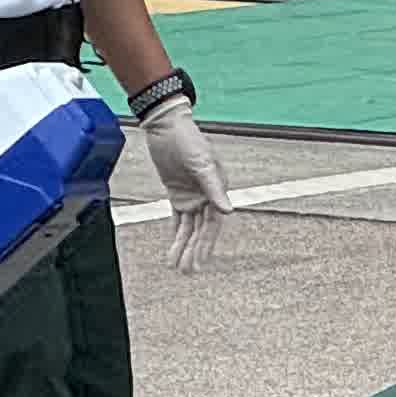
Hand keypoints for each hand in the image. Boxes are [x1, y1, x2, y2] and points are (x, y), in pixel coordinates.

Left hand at [133, 80, 230, 270]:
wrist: (167, 126)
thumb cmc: (187, 140)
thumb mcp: (201, 164)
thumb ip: (213, 188)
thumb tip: (228, 212)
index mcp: (217, 188)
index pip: (213, 222)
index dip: (207, 243)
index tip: (200, 261)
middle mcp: (207, 195)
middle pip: (201, 230)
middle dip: (195, 250)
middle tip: (187, 271)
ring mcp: (192, 196)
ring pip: (189, 228)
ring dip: (184, 246)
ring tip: (177, 267)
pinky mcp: (178, 194)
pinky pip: (178, 220)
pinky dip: (176, 234)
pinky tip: (174, 249)